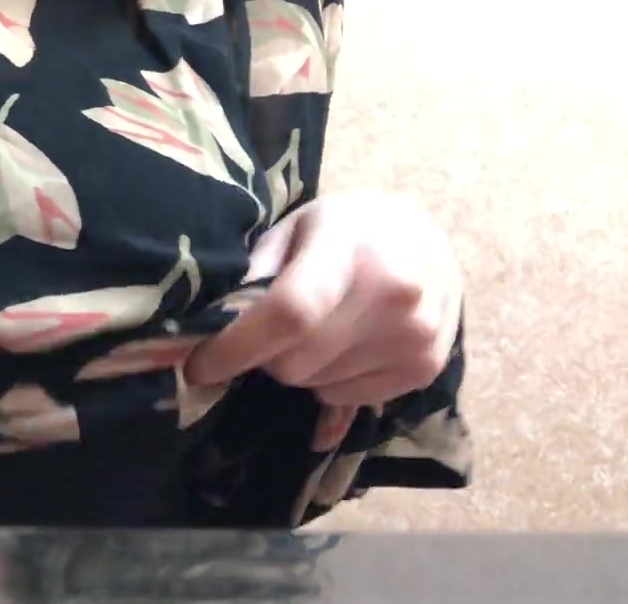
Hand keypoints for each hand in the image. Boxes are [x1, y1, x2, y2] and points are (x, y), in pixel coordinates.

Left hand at [183, 192, 461, 450]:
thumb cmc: (348, 228)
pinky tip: (344, 345)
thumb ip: (256, 271)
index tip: (198, 365)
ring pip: (317, 386)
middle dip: (264, 356)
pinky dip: (330, 381)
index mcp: (350, 249)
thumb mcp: (296, 228)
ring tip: (316, 330)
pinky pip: (347, 399)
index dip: (236, 347)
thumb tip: (211, 326)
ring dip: (300, 368)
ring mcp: (415, 338)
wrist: (429, 239)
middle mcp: (392, 296)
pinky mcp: (426, 369)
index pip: (289, 313)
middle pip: (296, 363)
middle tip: (267, 332)